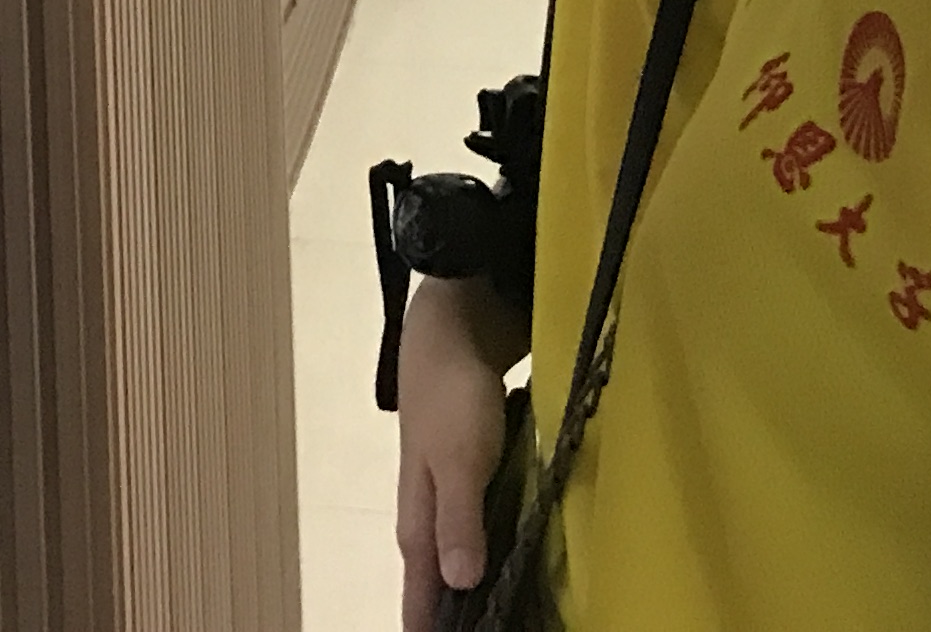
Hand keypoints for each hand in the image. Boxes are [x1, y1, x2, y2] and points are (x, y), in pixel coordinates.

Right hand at [395, 276, 518, 631]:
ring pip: (456, 555)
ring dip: (471, 586)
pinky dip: (490, 550)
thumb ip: (458, 521)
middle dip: (448, 616)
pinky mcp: (472, 471)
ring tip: (499, 612)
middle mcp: (427, 512)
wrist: (451, 329)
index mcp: (418, 519)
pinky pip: (479, 527)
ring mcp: (448, 491)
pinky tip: (512, 559)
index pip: (418, 594)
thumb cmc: (452, 396)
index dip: (426, 627)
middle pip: (434, 581)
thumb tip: (457, 583)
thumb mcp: (459, 461)